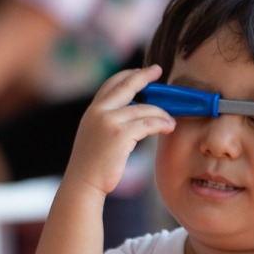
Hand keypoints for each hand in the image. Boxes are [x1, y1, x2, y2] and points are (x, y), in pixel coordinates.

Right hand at [66, 64, 172, 196]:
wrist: (83, 182)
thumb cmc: (92, 164)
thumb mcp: (94, 134)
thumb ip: (107, 120)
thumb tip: (132, 112)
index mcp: (92, 111)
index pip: (111, 83)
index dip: (128, 74)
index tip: (141, 71)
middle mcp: (99, 112)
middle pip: (127, 86)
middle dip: (144, 76)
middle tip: (157, 70)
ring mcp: (109, 122)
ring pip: (144, 108)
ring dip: (161, 113)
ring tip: (170, 120)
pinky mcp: (120, 135)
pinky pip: (148, 123)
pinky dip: (161, 124)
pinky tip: (168, 127)